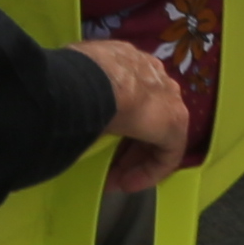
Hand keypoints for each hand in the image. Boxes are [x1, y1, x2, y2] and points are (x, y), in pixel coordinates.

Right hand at [83, 37, 193, 187]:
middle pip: (146, 116)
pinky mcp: (176, 123)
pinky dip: (148, 170)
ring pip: (156, 134)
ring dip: (136, 160)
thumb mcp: (75, 82)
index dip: (114, 124)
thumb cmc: (77, 79)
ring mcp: (169, 97)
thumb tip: (67, 105)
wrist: (93, 83)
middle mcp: (154, 75)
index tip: (97, 143)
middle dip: (126, 146)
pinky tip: (128, 184)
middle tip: (107, 167)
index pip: (128, 94)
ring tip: (115, 180)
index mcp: (130, 60)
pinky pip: (166, 151)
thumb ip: (80, 93)